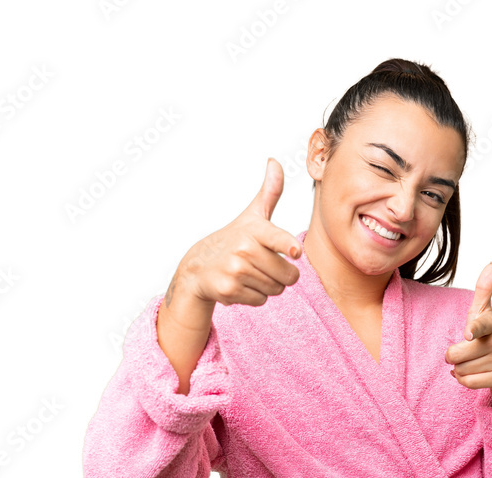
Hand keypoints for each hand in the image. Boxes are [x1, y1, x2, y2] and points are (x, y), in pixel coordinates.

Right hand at [168, 158, 302, 309]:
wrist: (197, 267)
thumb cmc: (232, 240)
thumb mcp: (251, 216)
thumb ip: (269, 193)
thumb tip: (275, 162)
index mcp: (254, 230)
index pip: (276, 238)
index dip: (287, 245)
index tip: (295, 251)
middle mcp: (244, 249)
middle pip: (288, 275)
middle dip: (281, 275)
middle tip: (262, 266)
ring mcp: (235, 271)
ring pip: (276, 289)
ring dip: (268, 286)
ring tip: (249, 274)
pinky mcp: (229, 290)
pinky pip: (261, 300)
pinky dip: (254, 297)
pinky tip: (240, 285)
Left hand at [445, 262, 491, 409]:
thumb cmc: (489, 336)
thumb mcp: (484, 313)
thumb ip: (484, 289)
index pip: (480, 325)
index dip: (473, 329)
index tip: (468, 333)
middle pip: (455, 354)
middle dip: (454, 356)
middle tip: (466, 352)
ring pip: (460, 369)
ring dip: (459, 369)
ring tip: (473, 362)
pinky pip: (467, 382)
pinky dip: (463, 380)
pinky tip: (472, 373)